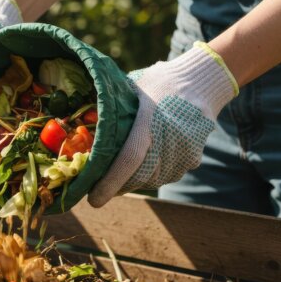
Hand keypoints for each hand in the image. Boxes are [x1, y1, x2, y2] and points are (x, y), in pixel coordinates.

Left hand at [88, 42, 238, 206]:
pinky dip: (152, 175)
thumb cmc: (157, 82)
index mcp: (150, 118)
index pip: (129, 159)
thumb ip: (112, 109)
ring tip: (119, 174)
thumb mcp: (130, 87)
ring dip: (134, 181)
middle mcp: (171, 137)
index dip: (110, 182)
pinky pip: (167, 175)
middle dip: (116, 186)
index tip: (93, 200)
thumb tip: (78, 127)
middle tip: (99, 189)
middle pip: (139, 176)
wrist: (202, 81)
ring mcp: (186, 150)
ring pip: (153, 180)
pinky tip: (144, 163)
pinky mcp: (193, 158)